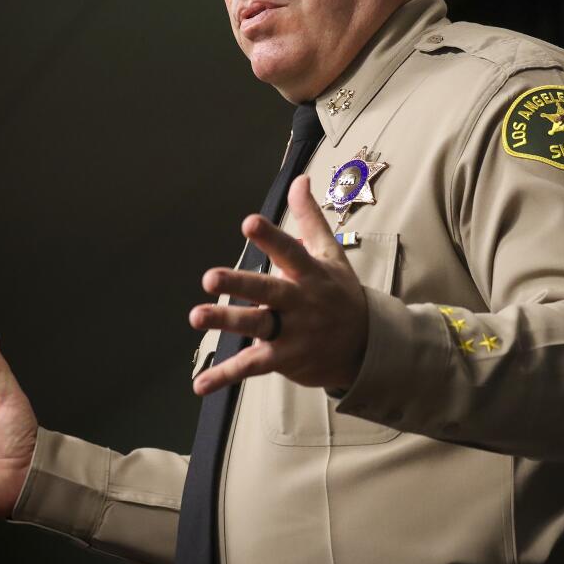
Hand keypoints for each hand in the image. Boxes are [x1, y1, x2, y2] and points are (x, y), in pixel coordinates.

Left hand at [190, 174, 367, 394]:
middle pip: (268, 291)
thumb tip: (300, 179)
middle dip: (240, 283)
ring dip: (226, 321)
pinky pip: (252, 367)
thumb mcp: (331, 254)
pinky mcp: (285, 359)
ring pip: (256, 325)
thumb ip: (310, 218)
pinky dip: (225, 376)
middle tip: (209, 277)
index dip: (270, 237)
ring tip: (196, 316)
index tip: (248, 223)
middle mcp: (301, 302)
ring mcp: (293, 332)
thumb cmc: (341, 294)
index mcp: (310, 273)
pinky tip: (200, 384)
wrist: (367, 347)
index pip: (290, 251)